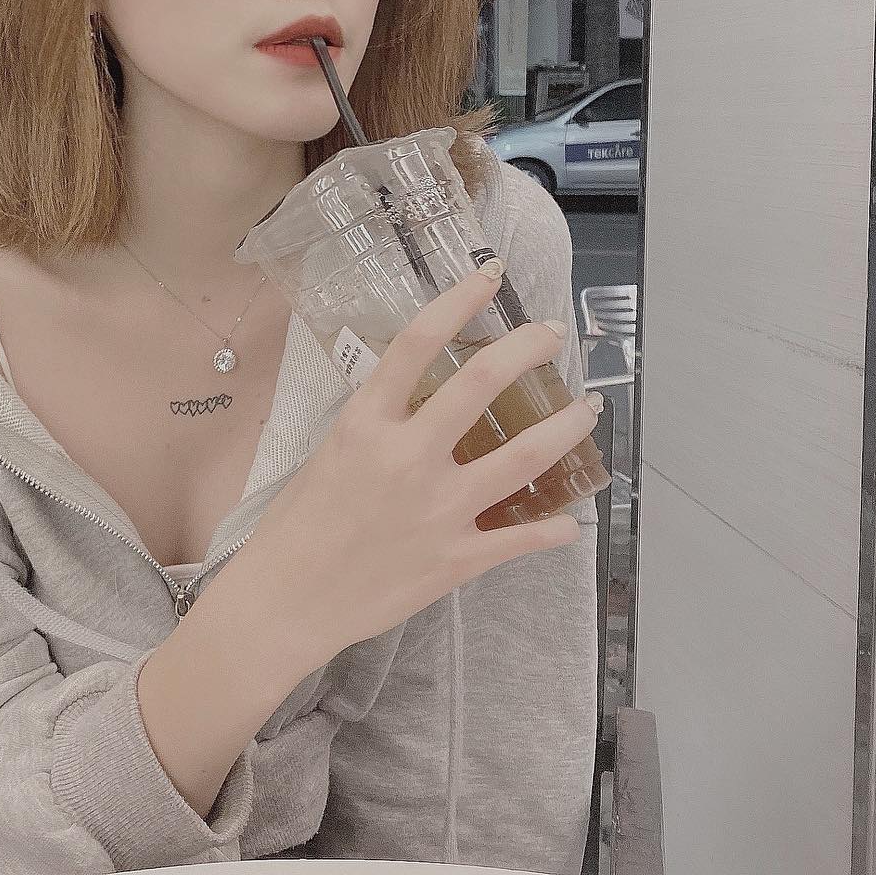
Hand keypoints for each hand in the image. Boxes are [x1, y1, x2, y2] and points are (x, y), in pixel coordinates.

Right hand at [227, 263, 597, 673]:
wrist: (289, 599)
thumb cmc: (297, 525)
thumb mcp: (329, 454)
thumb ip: (377, 427)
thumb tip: (420, 407)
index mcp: (367, 423)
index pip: (419, 343)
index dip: (459, 301)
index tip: (488, 276)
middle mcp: (408, 456)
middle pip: (481, 384)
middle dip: (526, 349)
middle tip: (549, 335)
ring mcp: (439, 508)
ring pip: (523, 457)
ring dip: (564, 428)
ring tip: (587, 410)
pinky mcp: (457, 558)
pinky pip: (520, 538)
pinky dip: (553, 529)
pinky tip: (569, 522)